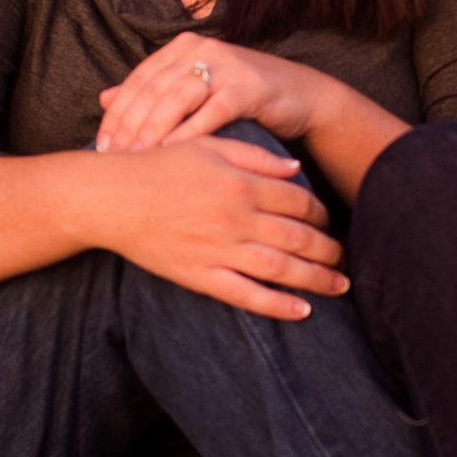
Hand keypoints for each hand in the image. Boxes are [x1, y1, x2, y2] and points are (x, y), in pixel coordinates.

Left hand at [94, 33, 328, 153]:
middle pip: (154, 88)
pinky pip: (213, 110)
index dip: (117, 113)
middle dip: (130, 124)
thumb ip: (153, 92)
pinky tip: (175, 153)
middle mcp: (202, 49)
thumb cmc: (244, 98)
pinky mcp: (251, 85)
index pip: (139, 79)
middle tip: (114, 155)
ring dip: (155, 128)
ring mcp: (227, 64)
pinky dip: (191, 132)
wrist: (303, 97)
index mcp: (183, 47)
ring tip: (138, 156)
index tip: (102, 145)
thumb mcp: (195, 91)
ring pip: (178, 96)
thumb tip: (103, 97)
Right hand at [98, 134, 346, 318]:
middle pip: (299, 237)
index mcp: (241, 183)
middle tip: (346, 259)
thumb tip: (296, 168)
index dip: (321, 212)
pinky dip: (278, 306)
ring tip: (339, 286)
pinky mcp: (200, 275)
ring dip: (317, 279)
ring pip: (282, 269)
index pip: (299, 201)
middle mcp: (236, 218)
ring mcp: (218, 249)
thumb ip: (255, 156)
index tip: (329, 221)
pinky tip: (302, 311)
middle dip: (330, 250)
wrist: (110, 198)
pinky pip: (246, 295)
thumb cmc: (158, 166)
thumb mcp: (208, 146)